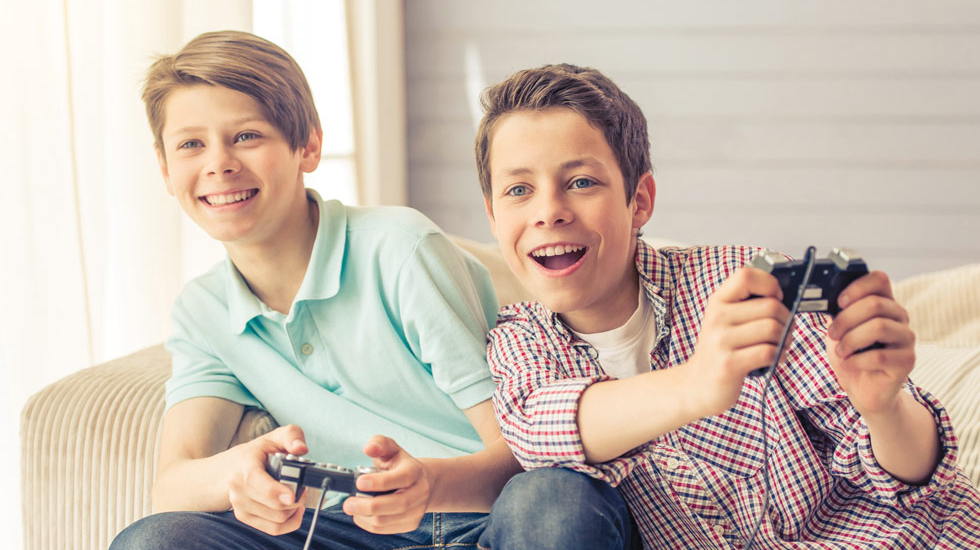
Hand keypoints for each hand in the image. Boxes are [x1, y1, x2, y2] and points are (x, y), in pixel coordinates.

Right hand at [227, 425, 308, 534]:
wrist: (231, 468)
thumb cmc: (258, 453)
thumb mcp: (275, 437)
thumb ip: (292, 436)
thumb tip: (300, 448)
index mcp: (245, 465)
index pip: (255, 481)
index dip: (274, 491)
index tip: (292, 496)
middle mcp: (238, 487)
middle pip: (273, 505)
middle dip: (296, 499)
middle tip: (303, 488)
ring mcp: (239, 505)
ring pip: (277, 519)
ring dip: (294, 510)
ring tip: (297, 496)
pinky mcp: (244, 517)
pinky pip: (273, 529)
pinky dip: (289, 522)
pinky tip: (294, 510)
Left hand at [342, 436, 432, 533]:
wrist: (422, 483)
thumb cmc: (401, 465)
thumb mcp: (391, 449)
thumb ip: (379, 444)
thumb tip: (369, 448)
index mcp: (415, 471)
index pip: (401, 478)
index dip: (379, 482)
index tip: (359, 482)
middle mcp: (420, 492)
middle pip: (397, 504)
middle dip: (368, 506)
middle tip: (348, 503)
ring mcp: (416, 510)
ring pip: (387, 520)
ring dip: (365, 516)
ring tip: (353, 507)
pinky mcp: (410, 524)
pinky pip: (384, 529)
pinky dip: (368, 524)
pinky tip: (362, 514)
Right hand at [685, 267, 792, 416]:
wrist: (696, 386)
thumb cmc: (719, 351)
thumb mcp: (724, 321)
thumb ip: (746, 304)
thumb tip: (781, 293)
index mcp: (717, 302)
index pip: (746, 275)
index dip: (769, 283)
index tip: (775, 297)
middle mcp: (717, 318)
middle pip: (770, 305)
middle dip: (787, 318)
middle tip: (784, 329)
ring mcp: (721, 341)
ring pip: (773, 328)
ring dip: (786, 338)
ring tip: (780, 345)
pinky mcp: (729, 364)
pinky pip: (769, 352)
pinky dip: (780, 356)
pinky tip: (775, 358)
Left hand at [826, 271, 915, 417]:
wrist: (863, 390)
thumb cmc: (851, 355)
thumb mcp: (839, 329)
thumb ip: (837, 312)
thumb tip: (822, 297)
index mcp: (883, 303)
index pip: (880, 279)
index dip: (858, 286)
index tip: (839, 301)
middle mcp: (899, 317)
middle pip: (876, 304)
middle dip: (846, 319)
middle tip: (832, 334)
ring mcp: (906, 339)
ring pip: (879, 327)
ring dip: (851, 340)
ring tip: (841, 351)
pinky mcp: (907, 361)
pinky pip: (880, 356)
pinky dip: (856, 360)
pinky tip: (849, 364)